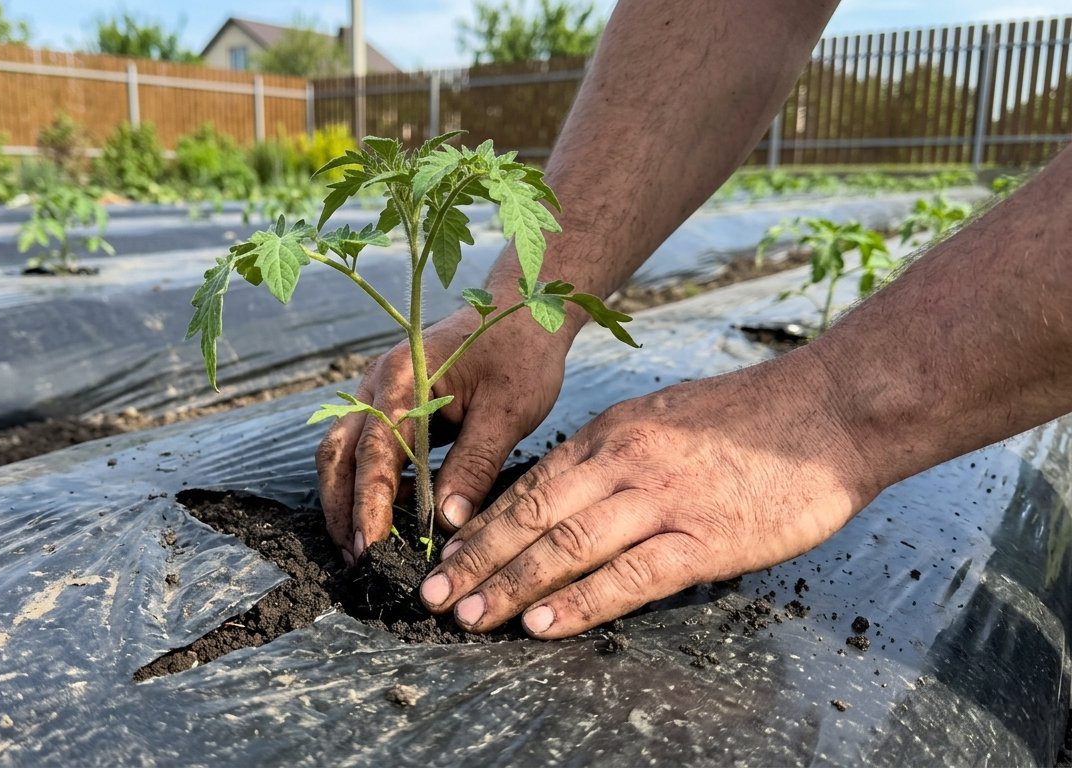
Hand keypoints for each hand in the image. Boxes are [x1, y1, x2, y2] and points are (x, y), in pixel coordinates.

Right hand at [316, 304, 571, 564]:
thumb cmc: (519, 353)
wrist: (521, 310)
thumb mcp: (508, 410)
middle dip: (342, 509)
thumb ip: (475, 463)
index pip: (374, 452)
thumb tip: (446, 520)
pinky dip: (364, 486)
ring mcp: (377, 394)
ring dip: (345, 500)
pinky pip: (362, 450)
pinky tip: (384, 518)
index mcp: (402, 379)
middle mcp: (377, 384)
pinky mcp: (389, 407)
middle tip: (358, 560)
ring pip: (342, 453)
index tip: (372, 547)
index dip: (369, 504)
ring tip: (362, 549)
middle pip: (338, 453)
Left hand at [417, 352, 882, 637]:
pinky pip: (629, 576)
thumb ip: (616, 458)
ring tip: (472, 618)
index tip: (448, 560)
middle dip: (477, 561)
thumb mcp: (665, 419)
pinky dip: (580, 602)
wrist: (832, 410)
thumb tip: (570, 499)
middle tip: (435, 598)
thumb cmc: (752, 418)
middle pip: (532, 517)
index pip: (528, 486)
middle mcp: (625, 463)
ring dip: (512, 586)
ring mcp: (664, 500)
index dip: (482, 529)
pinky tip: (544, 623)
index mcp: (612, 434)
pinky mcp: (705, 538)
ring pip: (567, 546)